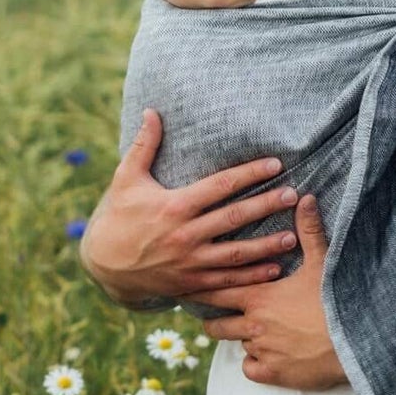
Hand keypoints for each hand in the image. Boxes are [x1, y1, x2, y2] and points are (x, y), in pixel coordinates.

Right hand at [79, 109, 299, 305]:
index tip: (275, 164)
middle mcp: (184, 234)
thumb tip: (151, 111)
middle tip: (293, 195)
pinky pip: (226, 281)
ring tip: (292, 237)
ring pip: (235, 254)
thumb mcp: (125, 179)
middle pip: (234, 217)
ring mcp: (189, 262)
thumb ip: (144, 146)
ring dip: (266, 246)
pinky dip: (251, 277)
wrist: (102, 265)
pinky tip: (274, 270)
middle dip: (266, 205)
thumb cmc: (117, 217)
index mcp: (174, 205)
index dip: (249, 173)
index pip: (220, 186)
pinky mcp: (190, 284)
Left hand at [190, 195, 346, 389]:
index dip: (200, 289)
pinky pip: (248, 369)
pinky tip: (263, 355)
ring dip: (241, 338)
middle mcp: (253, 325)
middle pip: (216, 325)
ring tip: (247, 331)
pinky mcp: (272, 374)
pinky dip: (253, 363)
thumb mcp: (322, 263)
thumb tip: (306, 197)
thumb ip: (309, 231)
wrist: (354, 343)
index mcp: (259, 296)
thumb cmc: (336, 301)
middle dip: (213, 319)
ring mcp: (261, 351)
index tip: (187, 287)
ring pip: (236, 345)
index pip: (216, 291)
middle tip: (213, 314)